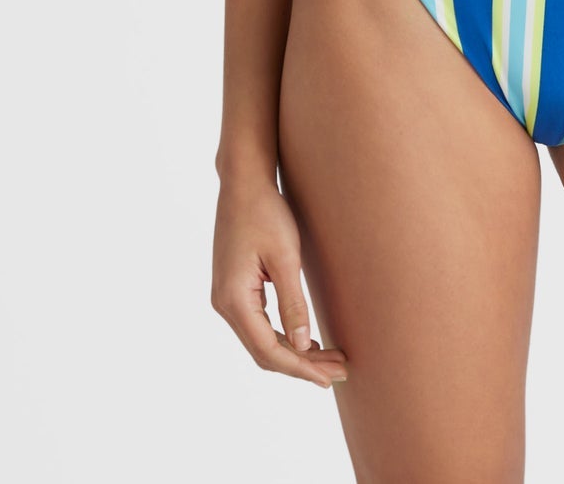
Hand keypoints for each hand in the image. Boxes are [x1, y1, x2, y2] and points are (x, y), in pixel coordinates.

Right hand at [211, 173, 347, 389]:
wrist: (243, 183)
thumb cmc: (265, 213)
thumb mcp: (285, 257)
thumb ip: (293, 302)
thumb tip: (302, 345)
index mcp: (234, 300)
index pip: (268, 350)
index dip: (300, 368)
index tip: (328, 379)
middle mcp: (224, 304)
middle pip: (264, 351)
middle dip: (302, 364)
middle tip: (339, 371)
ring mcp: (227, 298)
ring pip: (261, 340)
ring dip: (295, 351)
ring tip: (330, 358)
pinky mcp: (234, 290)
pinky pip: (258, 325)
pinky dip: (283, 335)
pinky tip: (307, 339)